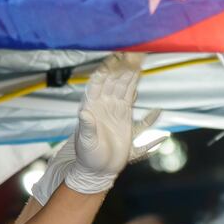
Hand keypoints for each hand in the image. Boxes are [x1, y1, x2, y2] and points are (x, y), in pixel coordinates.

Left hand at [28, 54, 144, 203]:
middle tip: (130, 53)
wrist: (99, 169)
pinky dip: (134, 88)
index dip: (104, 71)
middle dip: (120, 67)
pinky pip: (130, 98)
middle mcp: (101, 104)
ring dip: (129, 73)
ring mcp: (113, 109)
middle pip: (112, 81)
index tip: (112, 59)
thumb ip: (87, 128)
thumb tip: (84, 114)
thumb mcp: (86, 143)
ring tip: (137, 59)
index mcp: (90, 107)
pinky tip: (139, 78)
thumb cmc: (88, 157)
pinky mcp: (124, 116)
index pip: (96, 84)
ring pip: (122, 86)